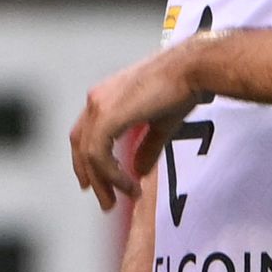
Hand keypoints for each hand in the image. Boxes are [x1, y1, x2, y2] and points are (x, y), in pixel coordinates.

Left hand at [68, 42, 199, 207]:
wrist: (190, 69)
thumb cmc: (180, 88)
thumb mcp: (160, 124)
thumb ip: (146, 148)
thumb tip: (139, 171)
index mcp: (105, 97)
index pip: (84, 134)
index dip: (85, 160)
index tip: (93, 183)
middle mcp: (97, 100)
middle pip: (80, 146)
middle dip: (92, 177)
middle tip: (106, 202)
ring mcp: (99, 106)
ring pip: (88, 154)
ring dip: (103, 182)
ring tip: (118, 200)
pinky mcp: (107, 116)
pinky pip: (99, 155)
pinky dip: (110, 174)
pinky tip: (127, 184)